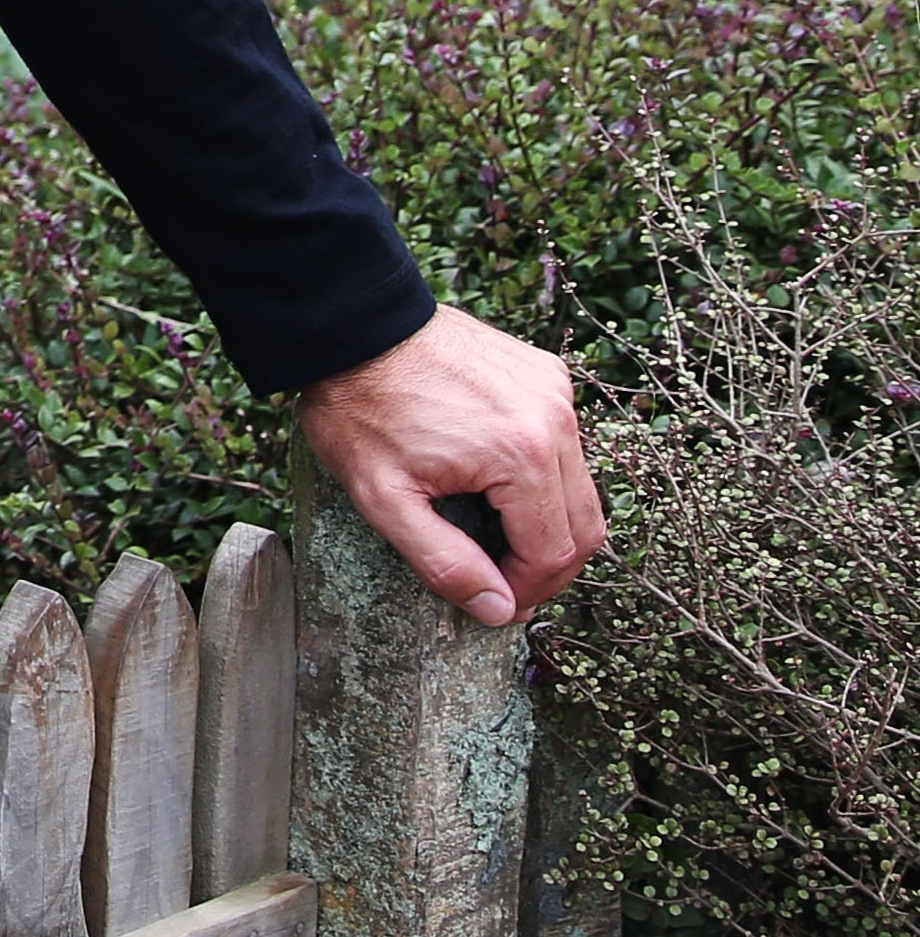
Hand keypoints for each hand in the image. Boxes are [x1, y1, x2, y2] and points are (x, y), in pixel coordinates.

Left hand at [296, 304, 606, 625]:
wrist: (353, 326)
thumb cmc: (358, 407)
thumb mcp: (383, 497)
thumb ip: (443, 561)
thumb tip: (499, 610)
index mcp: (522, 456)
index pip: (553, 554)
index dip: (528, 590)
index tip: (498, 602)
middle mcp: (554, 420)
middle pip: (583, 525)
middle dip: (548, 566)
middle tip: (507, 582)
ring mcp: (555, 391)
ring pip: (581, 486)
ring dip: (549, 520)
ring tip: (500, 536)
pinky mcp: (546, 373)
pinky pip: (566, 442)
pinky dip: (544, 473)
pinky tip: (497, 479)